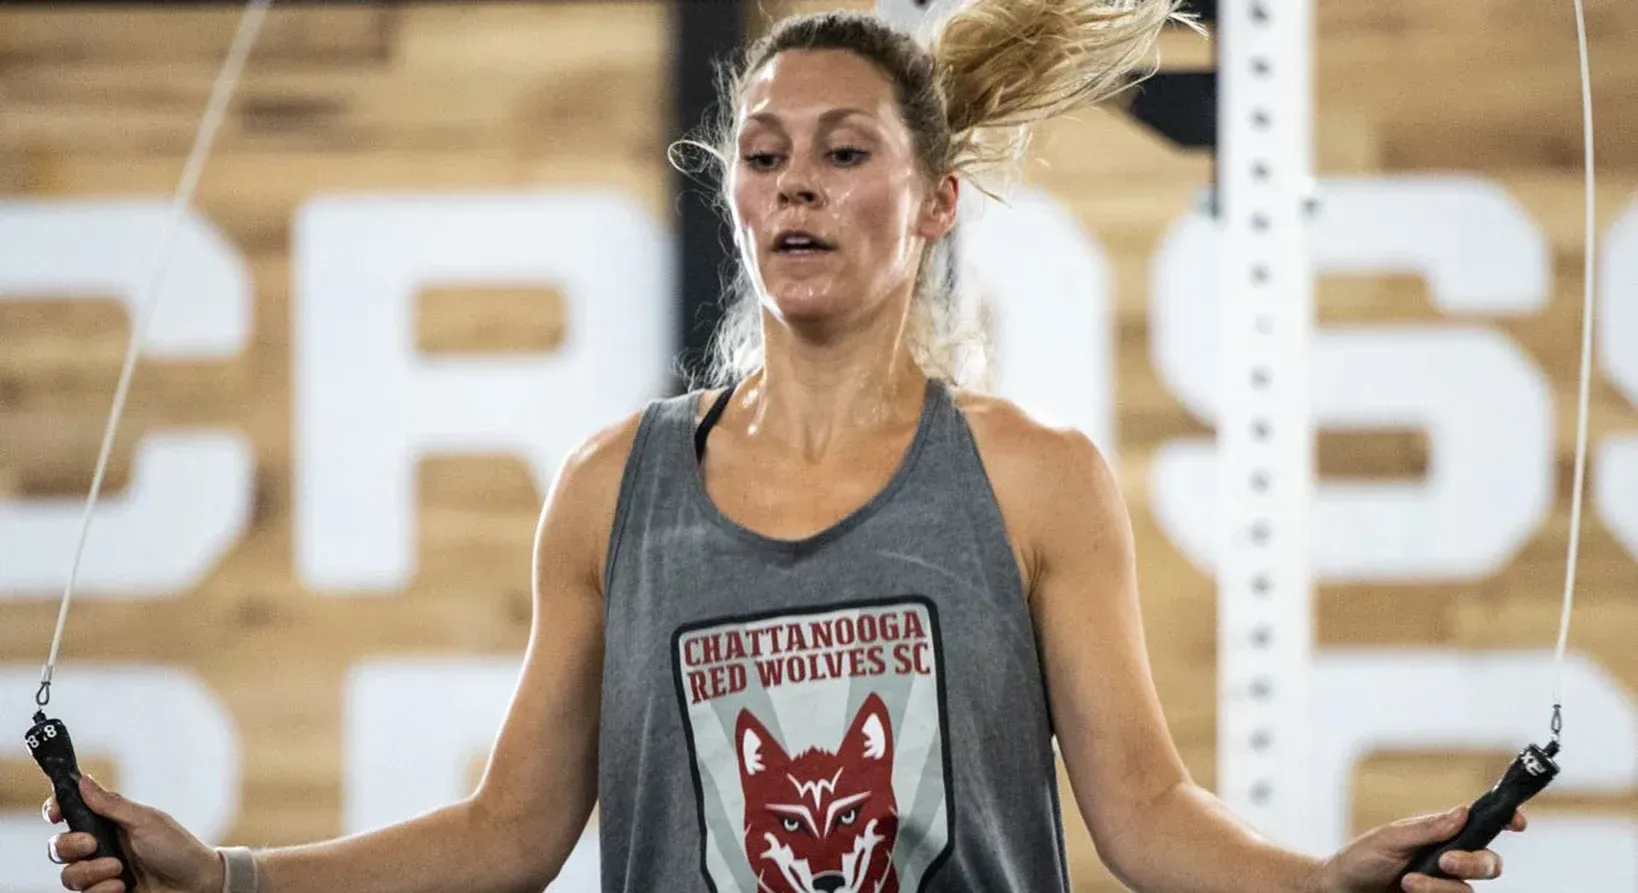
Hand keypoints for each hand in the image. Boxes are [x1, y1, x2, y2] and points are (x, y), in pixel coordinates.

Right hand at [42, 775, 223, 892]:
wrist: (195, 883)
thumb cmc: (177, 848)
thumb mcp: (146, 821)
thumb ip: (112, 805)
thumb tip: (84, 780)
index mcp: (108, 822)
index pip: (70, 812)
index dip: (55, 810)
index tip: (55, 814)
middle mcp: (99, 846)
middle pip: (59, 846)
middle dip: (70, 846)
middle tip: (93, 845)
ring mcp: (100, 872)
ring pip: (68, 874)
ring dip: (90, 872)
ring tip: (119, 870)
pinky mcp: (104, 892)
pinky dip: (100, 890)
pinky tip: (121, 887)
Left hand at [1315, 804, 1527, 892]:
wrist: (1342, 889)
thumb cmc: (1362, 858)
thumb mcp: (1389, 838)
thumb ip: (1427, 829)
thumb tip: (1463, 812)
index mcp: (1441, 833)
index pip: (1482, 825)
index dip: (1506, 821)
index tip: (1518, 824)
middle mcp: (1450, 859)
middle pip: (1490, 863)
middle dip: (1473, 863)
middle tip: (1444, 862)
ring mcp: (1445, 885)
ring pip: (1469, 890)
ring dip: (1440, 887)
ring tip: (1408, 883)